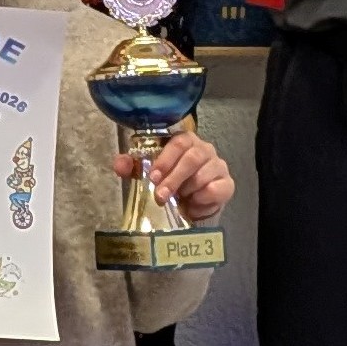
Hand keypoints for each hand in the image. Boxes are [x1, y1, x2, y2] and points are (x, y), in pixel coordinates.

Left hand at [117, 127, 231, 221]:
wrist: (189, 203)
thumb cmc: (168, 181)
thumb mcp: (148, 173)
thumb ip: (131, 166)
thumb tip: (119, 165)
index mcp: (184, 141)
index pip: (178, 142)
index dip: (165, 160)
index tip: (153, 177)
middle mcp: (204, 149)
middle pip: (192, 158)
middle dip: (174, 178)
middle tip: (160, 195)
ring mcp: (218, 165)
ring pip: (204, 175)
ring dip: (187, 190)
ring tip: (178, 199)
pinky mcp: (227, 184)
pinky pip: (217, 190)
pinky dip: (202, 200)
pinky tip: (193, 204)